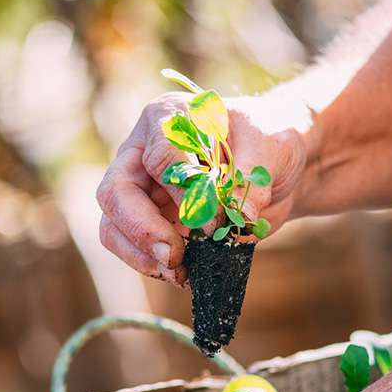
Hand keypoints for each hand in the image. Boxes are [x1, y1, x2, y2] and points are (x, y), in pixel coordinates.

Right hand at [96, 92, 310, 284]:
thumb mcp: (271, 145)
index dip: (184, 194)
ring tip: (179, 272)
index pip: (159, 157)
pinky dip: (152, 265)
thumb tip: (239, 216)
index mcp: (169, 117)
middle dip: (142, 229)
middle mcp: (143, 151)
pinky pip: (133, 248)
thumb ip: (253, 176)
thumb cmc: (269, 141)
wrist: (277, 167)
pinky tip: (184, 274)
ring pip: (113, 224)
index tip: (215, 220)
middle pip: (116, 192)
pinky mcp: (152, 221)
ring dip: (142, 254)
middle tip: (174, 256)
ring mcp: (142, 189)